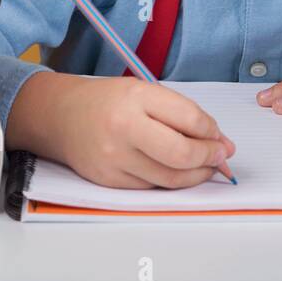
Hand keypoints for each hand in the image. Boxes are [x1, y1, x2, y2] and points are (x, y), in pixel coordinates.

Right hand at [7, 71, 235, 188]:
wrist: (61, 116)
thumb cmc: (109, 102)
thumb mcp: (145, 93)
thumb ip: (183, 115)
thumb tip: (221, 143)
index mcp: (137, 98)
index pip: (190, 119)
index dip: (213, 133)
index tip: (221, 138)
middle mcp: (124, 128)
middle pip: (182, 154)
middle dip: (209, 158)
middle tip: (220, 156)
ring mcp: (114, 158)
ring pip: (170, 178)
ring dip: (196, 175)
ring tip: (205, 167)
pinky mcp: (108, 181)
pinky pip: (151, 188)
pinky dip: (171, 182)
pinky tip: (177, 172)